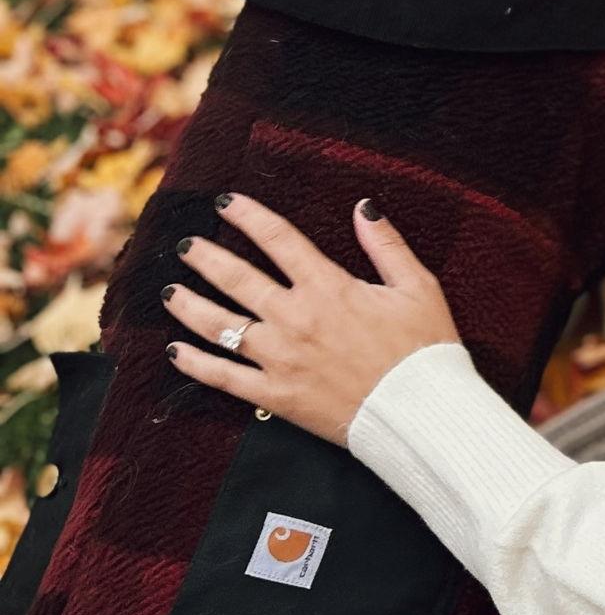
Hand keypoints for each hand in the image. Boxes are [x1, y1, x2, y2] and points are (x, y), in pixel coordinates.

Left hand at [164, 194, 460, 444]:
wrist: (418, 411)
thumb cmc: (424, 347)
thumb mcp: (417, 286)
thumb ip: (387, 245)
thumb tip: (364, 207)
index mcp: (329, 287)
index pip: (278, 239)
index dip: (248, 216)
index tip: (225, 203)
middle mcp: (296, 318)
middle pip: (237, 278)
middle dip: (206, 257)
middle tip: (185, 244)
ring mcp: (280, 358)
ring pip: (220, 325)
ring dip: (189, 305)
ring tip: (170, 290)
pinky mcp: (275, 395)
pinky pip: (223, 377)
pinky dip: (195, 363)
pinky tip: (175, 351)